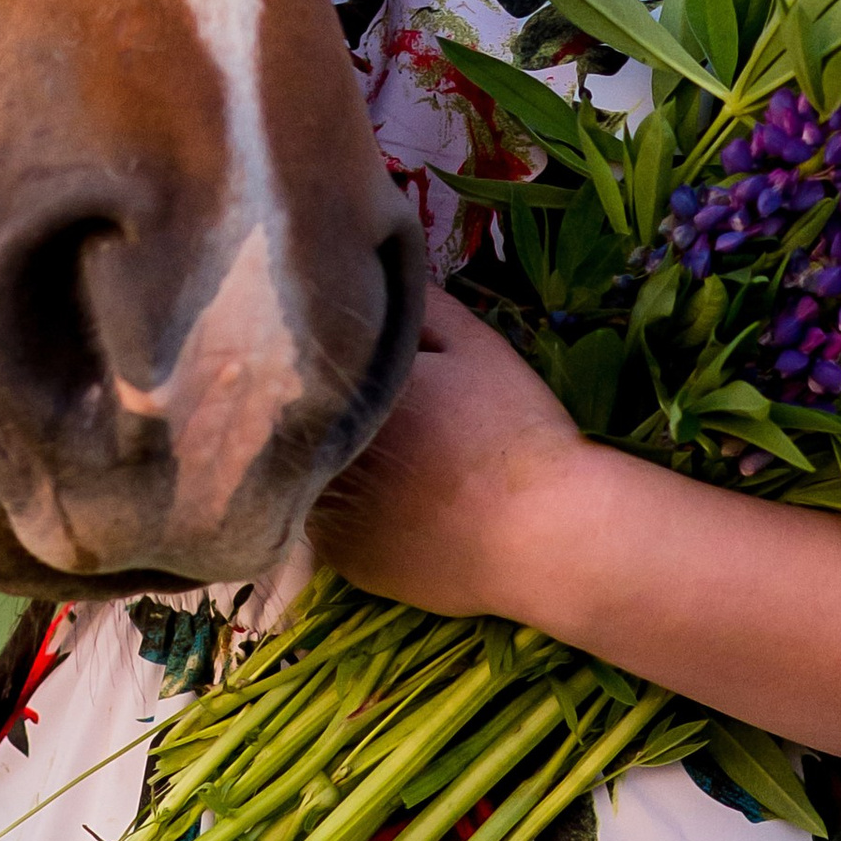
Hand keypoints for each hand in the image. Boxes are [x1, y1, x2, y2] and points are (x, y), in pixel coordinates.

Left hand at [306, 284, 588, 618]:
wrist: (545, 536)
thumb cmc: (512, 430)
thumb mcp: (474, 345)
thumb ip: (420, 305)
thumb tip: (378, 276)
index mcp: (345, 393)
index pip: (301, 364)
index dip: (320, 358)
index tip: (342, 357)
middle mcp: (319, 455)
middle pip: (295, 423)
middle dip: (318, 410)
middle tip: (364, 407)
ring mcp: (328, 517)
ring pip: (306, 476)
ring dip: (325, 461)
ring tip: (375, 456)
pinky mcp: (345, 564)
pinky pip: (326, 526)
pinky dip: (345, 511)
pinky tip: (388, 502)